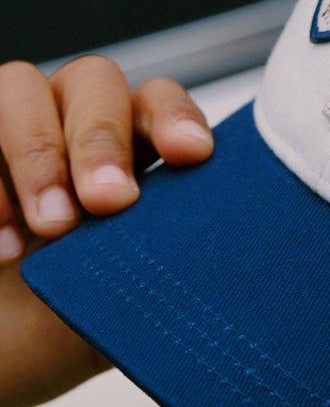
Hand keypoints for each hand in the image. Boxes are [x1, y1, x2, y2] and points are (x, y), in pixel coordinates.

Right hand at [0, 56, 213, 406]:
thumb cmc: (60, 324)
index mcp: (127, 147)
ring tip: (49, 227)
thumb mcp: (123, 305)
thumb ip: (165, 270)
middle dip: (101, 139)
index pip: (158, 101)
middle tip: (109, 203)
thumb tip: (230, 270)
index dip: (176, 117)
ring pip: (20, 87)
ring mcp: (6, 129)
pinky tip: (2, 244)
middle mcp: (67, 121)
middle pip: (94, 81)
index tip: (191, 156)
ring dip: (39, 154)